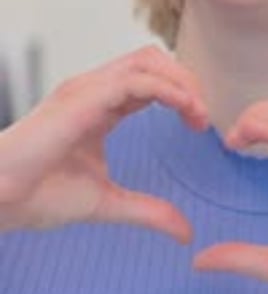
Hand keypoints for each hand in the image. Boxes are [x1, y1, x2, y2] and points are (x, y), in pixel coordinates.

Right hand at [0, 46, 207, 237]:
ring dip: (181, 82)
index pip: (150, 82)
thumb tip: (185, 232)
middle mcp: (95, 90)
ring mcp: (87, 90)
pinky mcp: (82, 98)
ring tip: (198, 113)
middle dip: (186, 81)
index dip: (181, 96)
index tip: (199, 124)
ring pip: (147, 62)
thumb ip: (148, 211)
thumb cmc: (38, 195)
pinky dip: (167, 89)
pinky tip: (185, 108)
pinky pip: (135, 81)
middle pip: (153, 61)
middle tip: (202, 116)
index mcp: (100, 106)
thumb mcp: (108, 203)